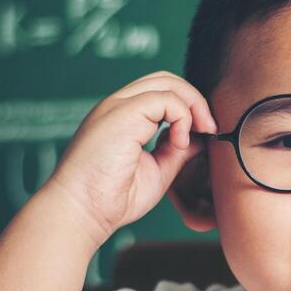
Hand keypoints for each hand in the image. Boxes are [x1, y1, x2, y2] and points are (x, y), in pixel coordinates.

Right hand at [40, 71, 216, 247]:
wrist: (81, 211)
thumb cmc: (111, 199)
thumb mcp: (157, 170)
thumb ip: (177, 151)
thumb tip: (201, 137)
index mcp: (123, 117)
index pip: (161, 91)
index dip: (188, 106)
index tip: (205, 133)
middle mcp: (118, 106)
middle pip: (166, 79)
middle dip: (195, 99)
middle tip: (210, 128)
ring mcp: (118, 106)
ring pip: (167, 82)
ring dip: (193, 105)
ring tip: (202, 132)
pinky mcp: (122, 112)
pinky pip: (165, 99)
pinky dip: (182, 117)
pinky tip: (180, 143)